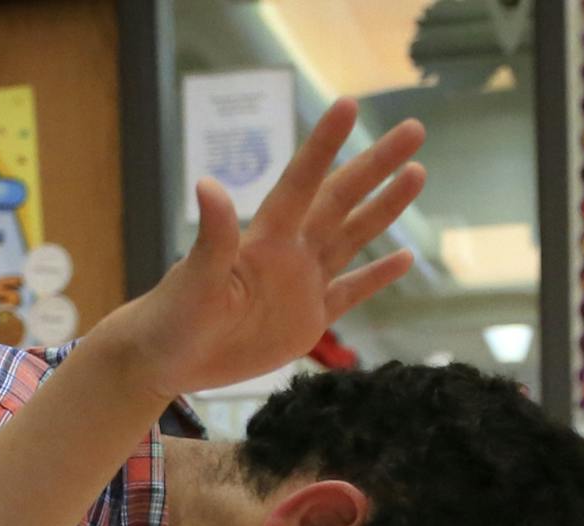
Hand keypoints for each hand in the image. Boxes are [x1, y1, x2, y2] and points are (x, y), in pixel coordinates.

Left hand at [91, 99, 425, 401]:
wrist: (166, 360)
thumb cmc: (172, 318)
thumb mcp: (193, 280)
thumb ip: (212, 237)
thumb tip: (208, 184)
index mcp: (264, 239)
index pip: (301, 183)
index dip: (324, 146)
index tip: (348, 106)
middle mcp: (289, 253)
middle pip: (341, 200)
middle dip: (376, 165)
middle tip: (414, 129)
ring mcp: (301, 285)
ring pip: (352, 237)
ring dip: (384, 208)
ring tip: (417, 173)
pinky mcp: (308, 320)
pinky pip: (350, 292)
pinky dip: (377, 276)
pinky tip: (404, 257)